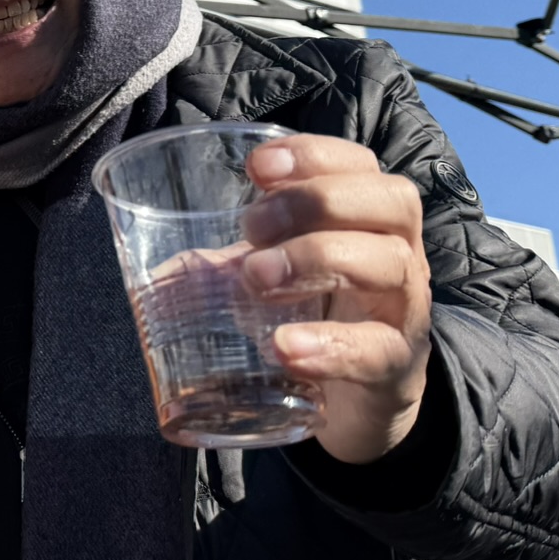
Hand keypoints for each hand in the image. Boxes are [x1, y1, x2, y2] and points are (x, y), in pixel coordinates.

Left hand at [240, 135, 432, 464]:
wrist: (360, 404)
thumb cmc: (316, 318)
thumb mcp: (276, 282)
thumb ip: (226, 269)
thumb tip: (154, 272)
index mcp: (368, 219)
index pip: (360, 164)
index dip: (314, 155)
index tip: (256, 168)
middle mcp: (399, 253)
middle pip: (390, 201)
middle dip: (315, 201)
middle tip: (250, 226)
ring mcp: (404, 311)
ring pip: (390, 264)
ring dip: (317, 259)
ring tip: (257, 279)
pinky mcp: (397, 369)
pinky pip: (378, 350)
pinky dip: (330, 345)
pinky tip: (285, 347)